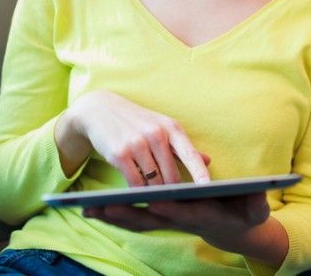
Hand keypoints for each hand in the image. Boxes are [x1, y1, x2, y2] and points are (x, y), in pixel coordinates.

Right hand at [56, 90, 210, 186]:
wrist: (100, 110)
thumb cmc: (138, 122)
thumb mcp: (163, 127)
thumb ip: (183, 147)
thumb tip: (208, 161)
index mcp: (171, 127)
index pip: (190, 153)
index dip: (200, 172)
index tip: (209, 187)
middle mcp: (156, 134)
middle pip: (171, 175)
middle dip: (173, 190)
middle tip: (175, 200)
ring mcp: (137, 144)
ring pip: (153, 182)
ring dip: (155, 192)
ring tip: (156, 194)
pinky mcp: (119, 154)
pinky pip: (134, 183)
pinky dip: (138, 191)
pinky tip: (138, 191)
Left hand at [82, 192, 268, 235]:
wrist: (235, 228)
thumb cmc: (246, 212)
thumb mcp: (255, 207)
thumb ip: (256, 203)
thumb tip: (259, 198)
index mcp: (203, 214)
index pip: (184, 213)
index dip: (169, 208)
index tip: (153, 200)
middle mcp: (180, 220)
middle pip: (151, 220)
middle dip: (127, 214)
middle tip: (105, 207)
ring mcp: (167, 221)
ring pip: (136, 221)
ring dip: (112, 216)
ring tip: (87, 207)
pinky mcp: (158, 219)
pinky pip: (132, 218)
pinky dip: (112, 214)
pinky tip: (92, 208)